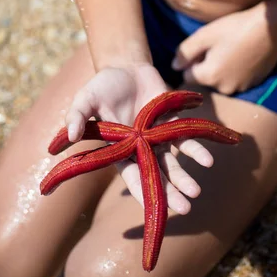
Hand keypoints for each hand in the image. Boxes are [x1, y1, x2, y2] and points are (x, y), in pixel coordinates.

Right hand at [66, 64, 213, 213]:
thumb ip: (77, 116)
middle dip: (170, 192)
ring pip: (173, 161)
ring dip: (184, 177)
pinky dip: (196, 148)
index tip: (156, 209)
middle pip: (156, 175)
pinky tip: (208, 160)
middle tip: (185, 209)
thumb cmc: (102, 87)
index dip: (143, 193)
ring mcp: (158, 136)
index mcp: (120, 149)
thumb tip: (69, 135)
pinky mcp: (172, 121)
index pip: (132, 177)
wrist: (125, 67)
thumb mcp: (85, 98)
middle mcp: (141, 148)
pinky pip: (186, 136)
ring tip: (196, 191)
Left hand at [172, 3, 276, 93]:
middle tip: (219, 46)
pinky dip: (236, 71)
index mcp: (209, 76)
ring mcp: (240, 88)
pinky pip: (237, 80)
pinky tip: (244, 55)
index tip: (203, 48)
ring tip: (232, 49)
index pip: (187, 76)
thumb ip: (185, 52)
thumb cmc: (235, 28)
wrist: (270, 28)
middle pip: (205, 80)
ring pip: (221, 81)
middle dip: (207, 66)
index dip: (192, 61)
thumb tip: (174, 66)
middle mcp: (223, 88)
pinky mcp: (254, 84)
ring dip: (222, 70)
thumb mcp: (205, 35)